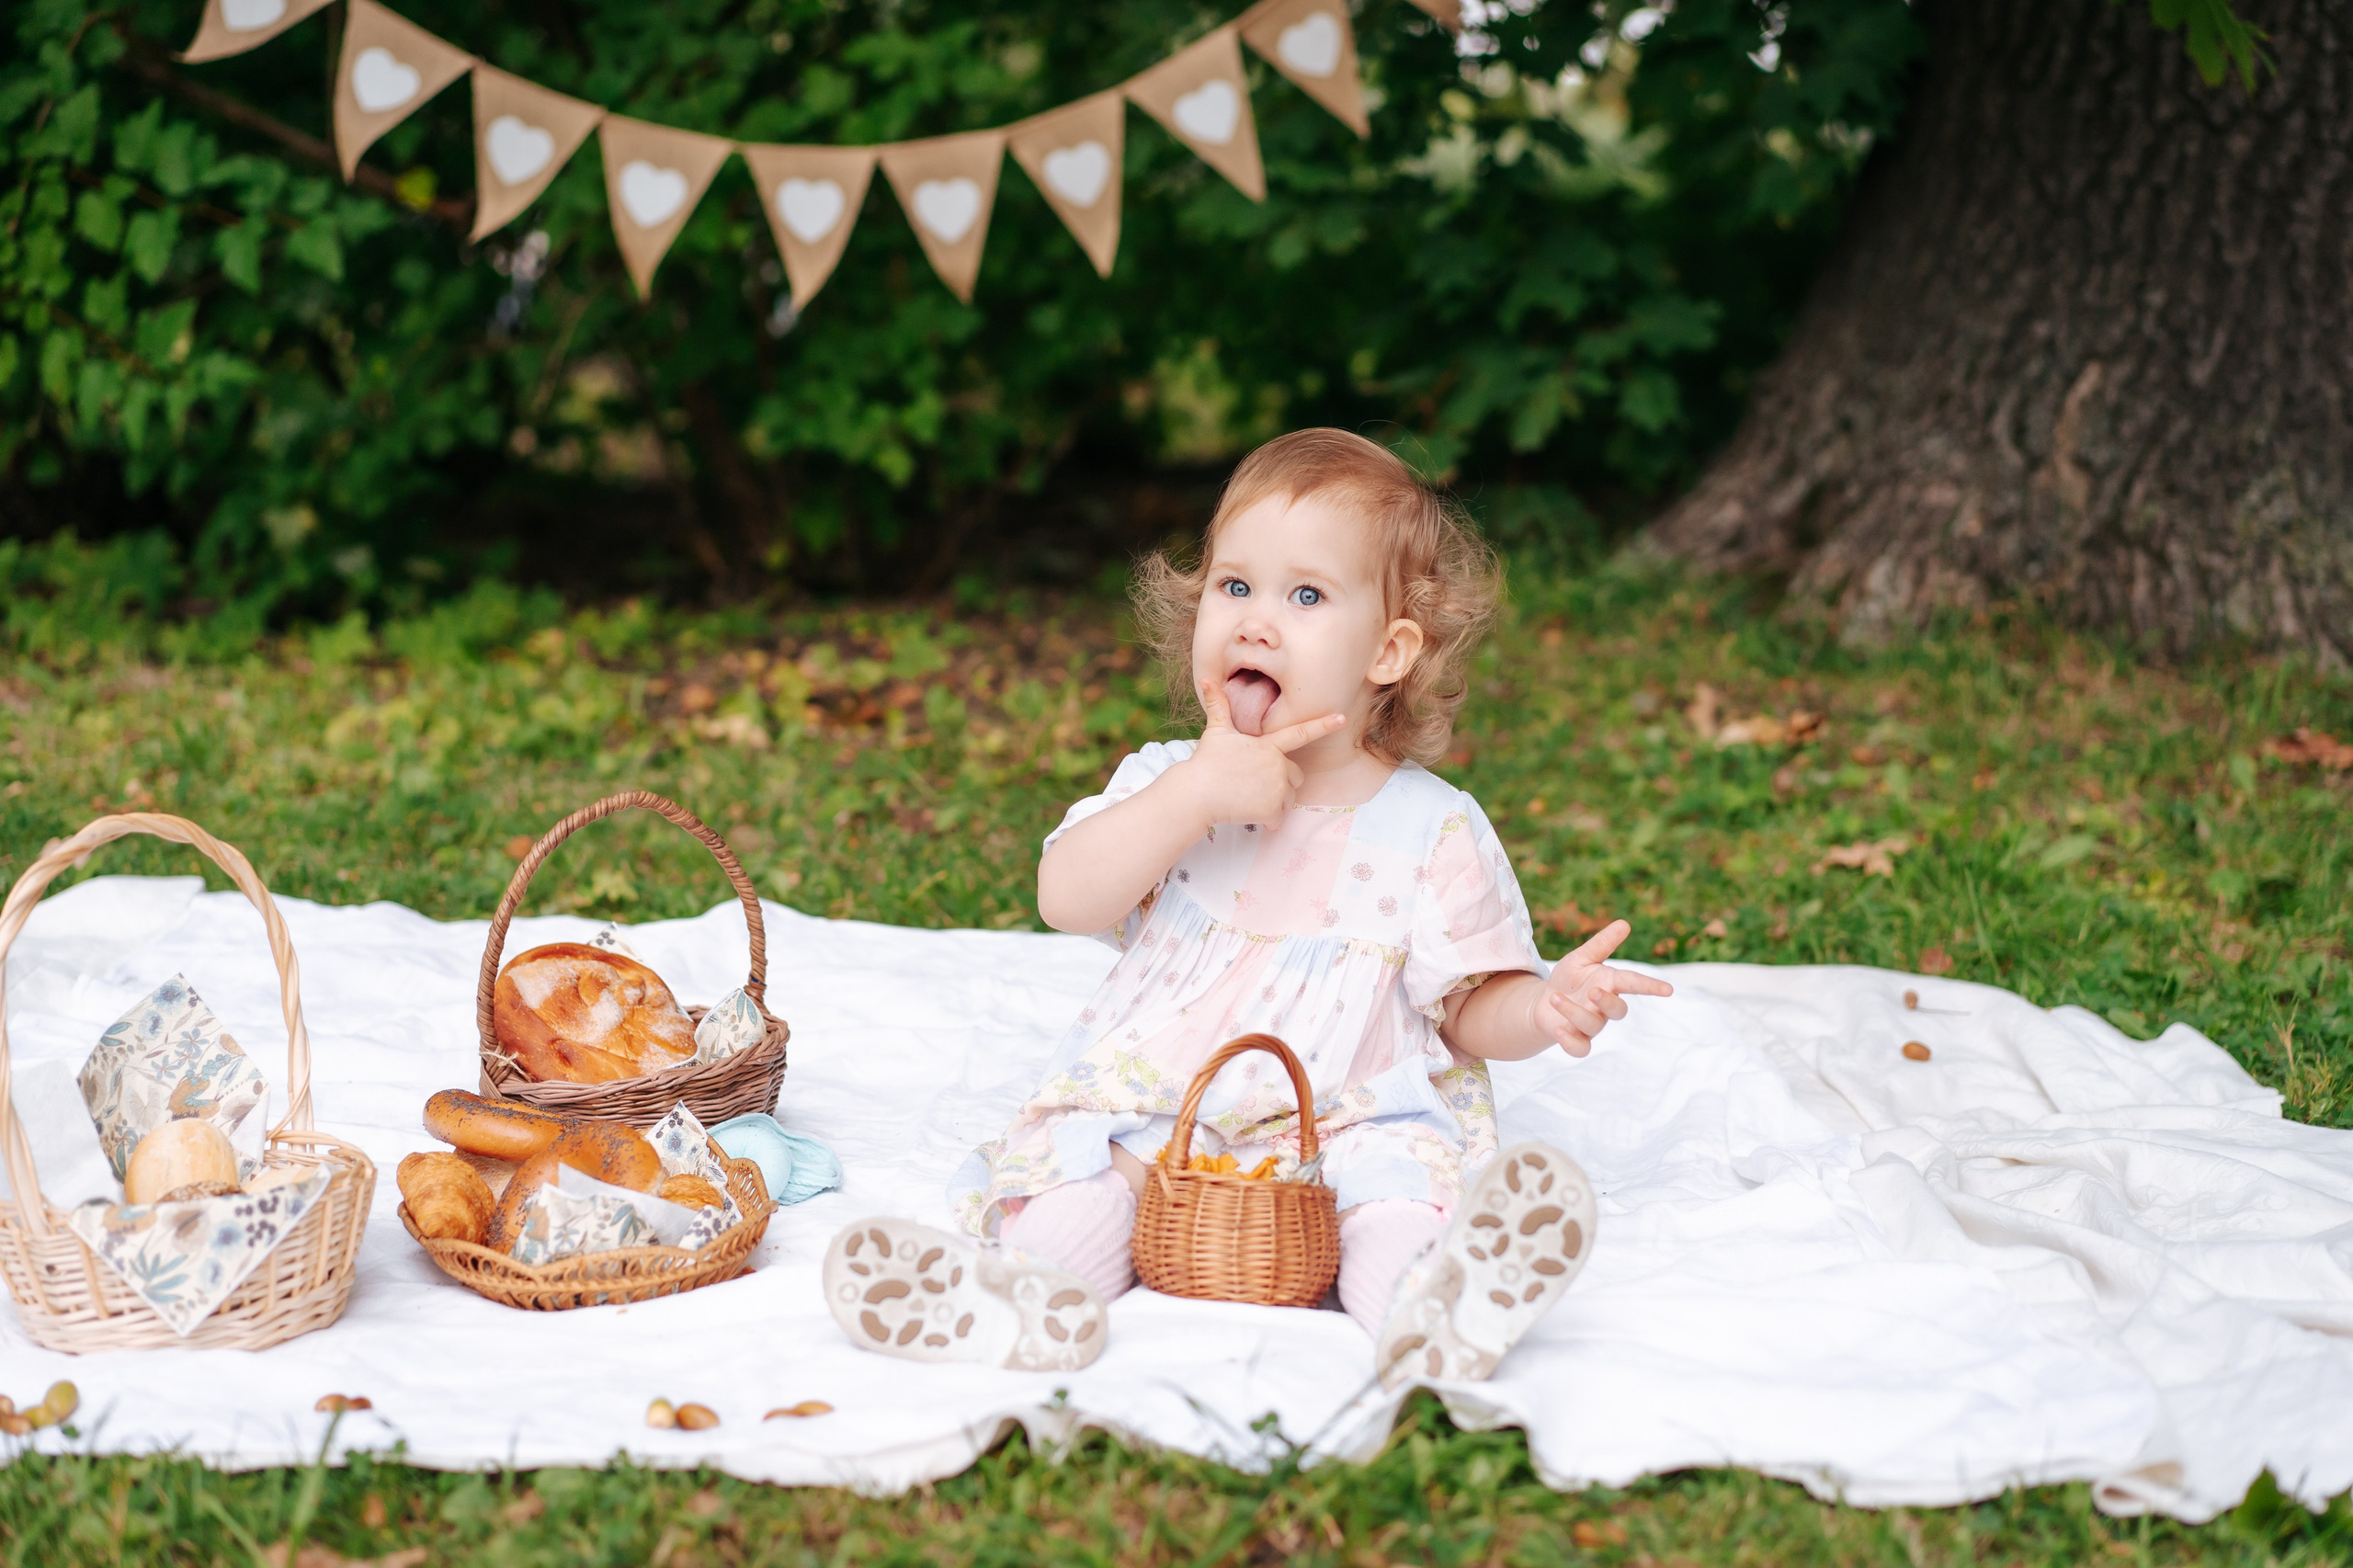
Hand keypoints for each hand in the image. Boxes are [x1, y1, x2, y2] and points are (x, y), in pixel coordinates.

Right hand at [1172, 679, 1345, 825]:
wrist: (1197, 793)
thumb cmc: (1206, 762)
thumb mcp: (1215, 731)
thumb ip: (1217, 707)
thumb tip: (1205, 679)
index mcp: (1268, 745)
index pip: (1301, 732)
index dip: (1323, 725)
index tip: (1342, 719)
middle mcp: (1277, 765)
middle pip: (1296, 776)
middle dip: (1282, 781)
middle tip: (1256, 784)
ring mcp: (1276, 788)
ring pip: (1290, 798)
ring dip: (1276, 801)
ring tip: (1251, 798)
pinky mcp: (1271, 810)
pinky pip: (1279, 818)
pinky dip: (1268, 820)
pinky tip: (1251, 814)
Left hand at [1531, 920, 1673, 1056]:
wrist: (1543, 1002)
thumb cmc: (1568, 978)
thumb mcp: (1582, 958)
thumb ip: (1602, 943)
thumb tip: (1625, 923)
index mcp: (1610, 983)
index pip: (1634, 984)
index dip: (1650, 986)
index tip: (1668, 989)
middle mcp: (1604, 1007)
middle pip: (1618, 1010)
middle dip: (1608, 1001)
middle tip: (1593, 991)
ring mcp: (1592, 1025)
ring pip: (1593, 1025)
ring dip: (1573, 1011)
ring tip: (1555, 997)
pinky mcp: (1576, 1039)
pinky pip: (1580, 1048)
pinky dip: (1570, 1041)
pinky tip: (1558, 1028)